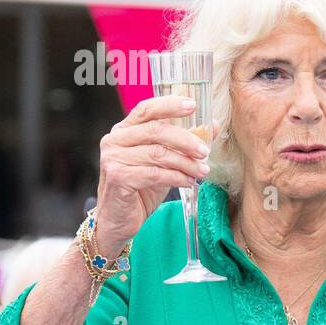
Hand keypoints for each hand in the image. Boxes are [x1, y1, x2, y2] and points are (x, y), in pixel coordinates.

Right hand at [94, 97, 216, 255]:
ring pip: (158, 154)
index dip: (169, 105)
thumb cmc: (142, 187)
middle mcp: (115, 140)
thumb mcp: (164, 162)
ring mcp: (113, 158)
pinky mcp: (118, 177)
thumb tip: (211, 125)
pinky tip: (189, 182)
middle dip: (186, 141)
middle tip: (205, 152)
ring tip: (202, 171)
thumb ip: (183, 143)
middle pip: (156, 131)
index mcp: (125, 130)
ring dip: (186, 163)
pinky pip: (154, 174)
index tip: (192, 105)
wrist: (120, 219)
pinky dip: (176, 177)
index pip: (147, 109)